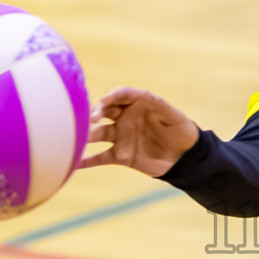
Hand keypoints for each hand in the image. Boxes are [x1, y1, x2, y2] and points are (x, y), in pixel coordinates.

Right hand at [78, 86, 200, 176]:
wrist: (184, 157)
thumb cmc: (180, 130)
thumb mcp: (172, 115)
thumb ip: (158, 105)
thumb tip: (144, 95)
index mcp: (136, 103)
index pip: (119, 95)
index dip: (111, 96)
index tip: (104, 101)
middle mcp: (124, 118)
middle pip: (104, 112)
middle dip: (94, 113)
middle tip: (91, 120)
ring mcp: (120, 137)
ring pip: (98, 134)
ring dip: (86, 135)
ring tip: (75, 138)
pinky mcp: (120, 156)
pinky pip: (100, 157)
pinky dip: (87, 161)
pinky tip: (74, 163)